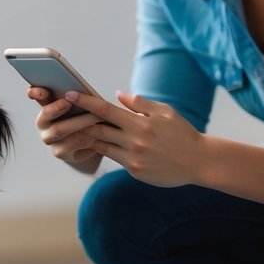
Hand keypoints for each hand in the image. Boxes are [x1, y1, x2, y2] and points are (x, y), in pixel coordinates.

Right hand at [27, 86, 103, 165]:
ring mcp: (49, 139)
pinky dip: (86, 136)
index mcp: (48, 104)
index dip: (36, 92)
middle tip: (67, 102)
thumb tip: (78, 90)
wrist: (95, 141)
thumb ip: (77, 96)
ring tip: (97, 116)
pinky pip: (72, 144)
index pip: (37, 96)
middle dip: (55, 108)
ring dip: (80, 122)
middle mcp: (44, 123)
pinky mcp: (59, 152)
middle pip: (44, 116)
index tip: (40, 91)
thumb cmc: (88, 116)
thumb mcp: (83, 104)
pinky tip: (98, 132)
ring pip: (60, 130)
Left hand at [69, 90, 206, 186]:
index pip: (106, 110)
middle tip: (64, 112)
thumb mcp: (165, 112)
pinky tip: (91, 143)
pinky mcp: (134, 170)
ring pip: (100, 145)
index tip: (69, 93)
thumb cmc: (182, 133)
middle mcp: (134, 141)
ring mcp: (133, 158)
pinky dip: (100, 149)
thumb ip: (140, 104)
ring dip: (86, 136)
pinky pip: (111, 158)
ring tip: (73, 128)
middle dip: (78, 121)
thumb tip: (116, 95)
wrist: (198, 161)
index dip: (85, 101)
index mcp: (141, 124)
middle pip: (97, 129)